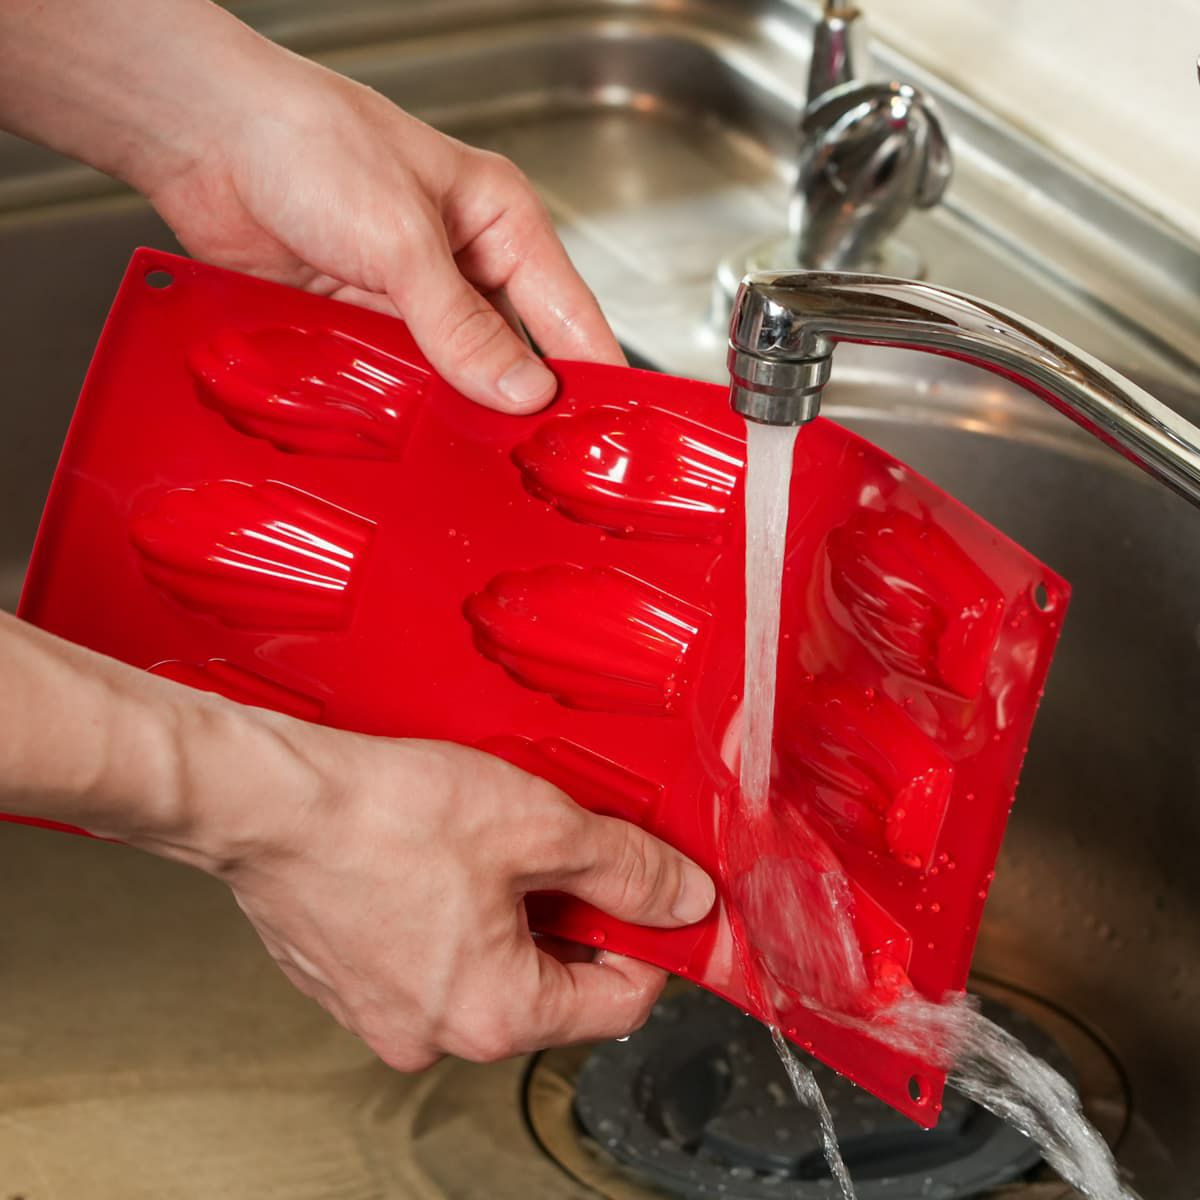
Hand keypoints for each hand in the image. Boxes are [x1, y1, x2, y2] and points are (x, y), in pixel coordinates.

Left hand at [140, 48, 622, 412]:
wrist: (204, 138)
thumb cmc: (308, 140)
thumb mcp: (405, 240)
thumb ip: (463, 326)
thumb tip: (522, 390)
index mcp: (501, 222)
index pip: (568, 312)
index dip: (589, 373)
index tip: (600, 433)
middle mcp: (464, 260)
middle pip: (513, 351)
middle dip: (520, 404)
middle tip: (532, 462)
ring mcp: (412, 295)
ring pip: (457, 373)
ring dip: (459, 409)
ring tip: (475, 458)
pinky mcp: (363, 319)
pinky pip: (402, 376)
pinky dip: (408, 405)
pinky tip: (416, 435)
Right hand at [211, 731, 714, 1067]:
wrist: (268, 800)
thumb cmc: (384, 816)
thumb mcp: (540, 827)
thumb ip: (628, 870)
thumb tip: (683, 901)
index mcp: (494, 1016)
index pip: (619, 1004)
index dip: (649, 942)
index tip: (653, 899)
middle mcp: (435, 1035)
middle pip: (551, 987)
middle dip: (572, 918)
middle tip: (563, 848)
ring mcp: (383, 1012)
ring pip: (488, 967)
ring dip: (510, 910)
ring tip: (490, 844)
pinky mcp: (348, 981)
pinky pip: (432, 956)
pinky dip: (453, 914)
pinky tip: (439, 858)